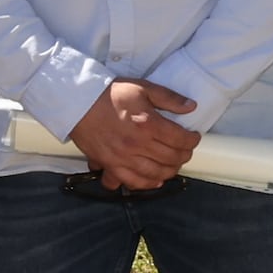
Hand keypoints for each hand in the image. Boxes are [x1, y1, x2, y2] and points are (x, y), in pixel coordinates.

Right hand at [70, 79, 205, 192]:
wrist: (78, 103)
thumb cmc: (109, 94)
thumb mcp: (142, 88)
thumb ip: (169, 98)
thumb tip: (190, 106)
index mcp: (148, 124)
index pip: (180, 139)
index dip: (192, 140)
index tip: (193, 137)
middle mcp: (137, 144)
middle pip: (171, 158)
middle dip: (184, 155)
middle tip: (186, 150)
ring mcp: (122, 157)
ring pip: (154, 173)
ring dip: (169, 172)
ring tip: (173, 165)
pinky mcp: (109, 165)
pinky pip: (130, 182)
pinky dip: (145, 184)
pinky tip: (153, 180)